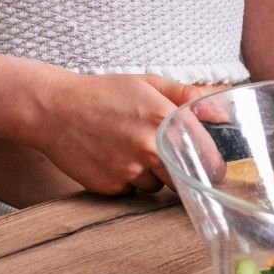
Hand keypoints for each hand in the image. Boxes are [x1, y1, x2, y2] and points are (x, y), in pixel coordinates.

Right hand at [35, 72, 214, 194]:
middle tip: (169, 160)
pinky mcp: (110, 186)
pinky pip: (131, 191)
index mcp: (163, 117)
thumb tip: (221, 111)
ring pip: (156, 186)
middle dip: (181, 173)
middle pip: (184, 178)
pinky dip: (126, 180)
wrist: (53, 109)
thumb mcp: (145, 83)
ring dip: (150, 175)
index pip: (206, 156)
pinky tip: (111, 159)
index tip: (212, 168)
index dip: (212, 165)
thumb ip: (185, 96)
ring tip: (128, 151)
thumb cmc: (102, 93)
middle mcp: (148, 146)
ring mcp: (128, 169)